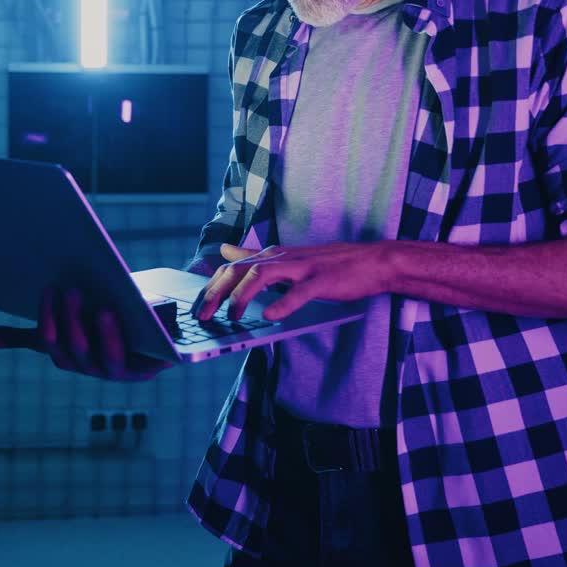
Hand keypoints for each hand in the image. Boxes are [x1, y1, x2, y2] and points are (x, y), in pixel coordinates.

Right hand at [0, 286, 173, 380]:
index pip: (53, 344)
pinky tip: (140, 327)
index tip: (49, 289)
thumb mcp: (63, 321)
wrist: (154, 322)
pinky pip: (142, 362)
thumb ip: (24, 334)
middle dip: (73, 321)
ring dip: (104, 335)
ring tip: (103, 308)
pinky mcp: (152, 369)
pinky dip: (140, 347)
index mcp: (70, 357)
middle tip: (73, 290)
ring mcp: (123, 372)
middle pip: (78, 350)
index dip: (49, 320)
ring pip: (107, 360)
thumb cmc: (101, 319)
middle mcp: (93, 368)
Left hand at [193, 241, 392, 321]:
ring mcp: (302, 268)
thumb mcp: (286, 257)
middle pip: (240, 270)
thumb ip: (254, 255)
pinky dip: (283, 304)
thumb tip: (225, 251)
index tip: (195, 307)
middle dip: (216, 292)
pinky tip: (270, 316)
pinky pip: (299, 292)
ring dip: (242, 296)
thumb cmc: (328, 264)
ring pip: (262, 276)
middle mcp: (282, 258)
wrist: (371, 262)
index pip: (232, 268)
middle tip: (202, 315)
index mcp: (272, 256)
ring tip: (232, 315)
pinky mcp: (321, 281)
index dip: (210, 286)